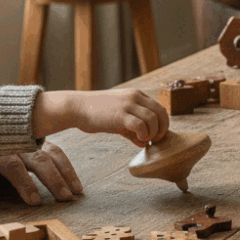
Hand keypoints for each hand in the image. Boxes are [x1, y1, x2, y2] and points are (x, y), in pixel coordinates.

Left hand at [0, 141, 83, 205]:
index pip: (12, 166)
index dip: (24, 183)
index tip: (35, 201)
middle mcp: (16, 142)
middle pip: (38, 158)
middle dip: (53, 178)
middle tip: (64, 197)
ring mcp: (29, 139)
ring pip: (52, 152)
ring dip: (66, 172)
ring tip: (76, 191)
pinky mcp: (39, 140)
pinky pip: (56, 151)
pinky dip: (67, 166)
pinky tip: (76, 182)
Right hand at [33, 89, 169, 147]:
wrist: (77, 108)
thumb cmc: (97, 114)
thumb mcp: (119, 119)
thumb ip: (133, 130)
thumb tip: (144, 143)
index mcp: (137, 95)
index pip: (160, 108)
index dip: (163, 123)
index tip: (157, 135)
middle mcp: (135, 97)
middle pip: (161, 112)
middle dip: (162, 129)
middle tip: (156, 140)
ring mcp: (128, 105)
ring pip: (153, 119)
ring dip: (153, 133)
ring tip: (145, 140)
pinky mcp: (120, 115)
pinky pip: (140, 125)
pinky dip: (144, 134)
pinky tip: (139, 139)